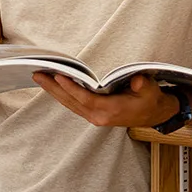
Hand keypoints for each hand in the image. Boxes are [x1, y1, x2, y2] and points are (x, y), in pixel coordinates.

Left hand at [34, 74, 177, 127]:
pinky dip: (61, 94)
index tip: (58, 76)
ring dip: (54, 91)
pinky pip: (73, 104)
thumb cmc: (150, 99)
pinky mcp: (93, 114)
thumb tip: (136, 80)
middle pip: (72, 102)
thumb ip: (142, 85)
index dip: (71, 88)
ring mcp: (94, 117)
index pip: (86, 99)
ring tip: (39, 77)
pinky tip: (52, 85)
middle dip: (53, 88)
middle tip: (37, 74)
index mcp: (111, 111)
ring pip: (69, 104)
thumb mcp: (150, 90)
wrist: (153, 114)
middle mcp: (99, 116)